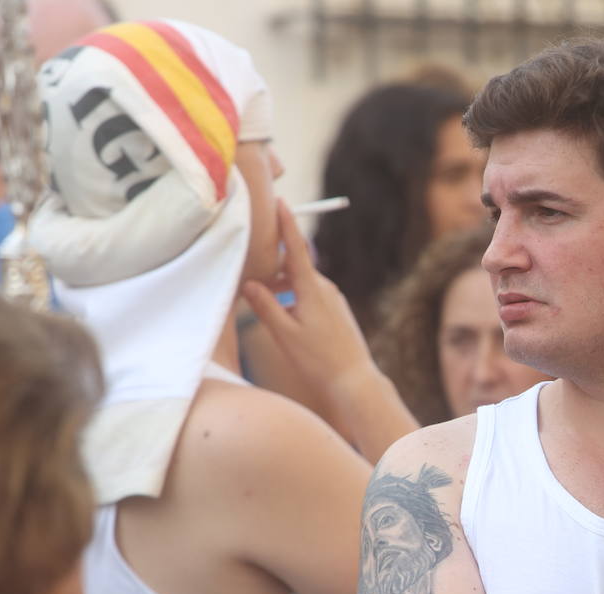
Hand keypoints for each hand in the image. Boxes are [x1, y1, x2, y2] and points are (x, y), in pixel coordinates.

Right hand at [242, 200, 376, 401]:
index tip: (280, 201)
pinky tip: (285, 315)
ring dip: (282, 285)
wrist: (354, 382)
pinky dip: (294, 297)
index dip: (287, 225)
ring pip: (301, 283)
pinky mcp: (337, 311)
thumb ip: (265, 307)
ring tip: (262, 298)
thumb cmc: (318, 361)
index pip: (296, 249)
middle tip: (249, 270)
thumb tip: (249, 284)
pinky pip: (311, 295)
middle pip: (294, 267)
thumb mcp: (284, 334)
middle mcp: (326, 289)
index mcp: (312, 289)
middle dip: (272, 265)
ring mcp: (334, 300)